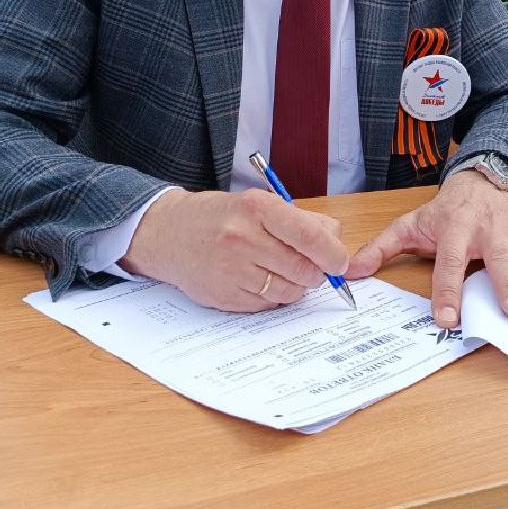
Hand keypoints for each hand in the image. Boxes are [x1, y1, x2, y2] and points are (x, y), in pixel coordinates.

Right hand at [120, 188, 347, 311]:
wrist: (167, 233)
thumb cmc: (220, 216)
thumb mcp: (259, 204)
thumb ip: (302, 220)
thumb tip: (337, 243)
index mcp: (257, 208)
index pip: (310, 236)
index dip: (333, 254)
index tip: (340, 262)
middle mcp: (244, 238)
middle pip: (304, 269)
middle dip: (316, 273)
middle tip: (312, 268)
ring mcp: (232, 270)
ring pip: (289, 292)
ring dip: (296, 286)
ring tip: (282, 271)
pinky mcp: (224, 296)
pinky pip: (267, 305)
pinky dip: (273, 296)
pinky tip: (260, 280)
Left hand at [347, 169, 507, 326]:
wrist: (479, 176)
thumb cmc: (445, 210)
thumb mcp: (411, 224)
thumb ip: (383, 248)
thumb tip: (350, 272)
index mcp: (456, 228)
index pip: (450, 263)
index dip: (447, 291)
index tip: (447, 319)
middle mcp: (489, 229)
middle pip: (499, 261)